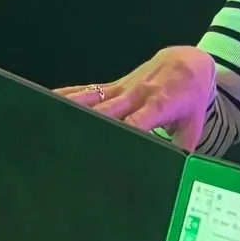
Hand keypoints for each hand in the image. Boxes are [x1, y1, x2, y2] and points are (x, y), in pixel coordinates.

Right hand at [57, 46, 212, 150]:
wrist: (187, 63)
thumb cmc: (190, 97)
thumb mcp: (193, 125)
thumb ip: (183, 150)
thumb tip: (180, 177)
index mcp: (158, 104)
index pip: (138, 120)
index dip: (124, 131)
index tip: (108, 147)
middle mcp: (135, 94)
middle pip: (107, 111)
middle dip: (89, 125)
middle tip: (69, 145)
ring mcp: (120, 88)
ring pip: (91, 98)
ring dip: (70, 108)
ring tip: (46, 121)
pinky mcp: (111, 85)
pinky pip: (86, 90)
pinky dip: (66, 95)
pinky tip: (46, 102)